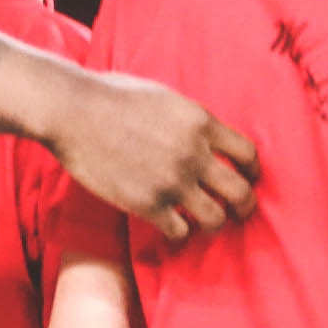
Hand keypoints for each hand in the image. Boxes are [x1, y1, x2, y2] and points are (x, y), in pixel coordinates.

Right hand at [50, 69, 258, 242]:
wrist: (74, 111)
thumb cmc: (113, 96)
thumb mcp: (166, 97)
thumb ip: (191, 120)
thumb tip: (206, 136)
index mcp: (201, 122)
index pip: (248, 154)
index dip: (253, 171)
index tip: (249, 178)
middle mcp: (194, 154)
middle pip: (240, 192)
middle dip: (244, 206)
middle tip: (239, 211)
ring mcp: (172, 182)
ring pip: (215, 218)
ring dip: (213, 223)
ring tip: (205, 223)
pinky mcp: (147, 204)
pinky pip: (179, 230)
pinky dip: (179, 232)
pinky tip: (172, 227)